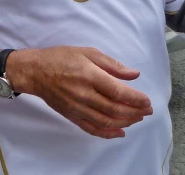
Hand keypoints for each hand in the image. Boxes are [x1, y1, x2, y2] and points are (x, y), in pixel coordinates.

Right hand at [7, 46, 152, 138]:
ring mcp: (78, 108)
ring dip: (126, 122)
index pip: (118, 92)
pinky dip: (108, 133)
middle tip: (148, 110)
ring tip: (138, 118)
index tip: (147, 101)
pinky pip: (92, 129)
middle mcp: (85, 95)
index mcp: (90, 75)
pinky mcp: (72, 116)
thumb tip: (134, 74)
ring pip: (106, 122)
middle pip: (115, 110)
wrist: (36, 72)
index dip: (135, 99)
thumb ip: (112, 64)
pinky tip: (120, 132)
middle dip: (135, 112)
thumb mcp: (88, 52)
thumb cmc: (62, 57)